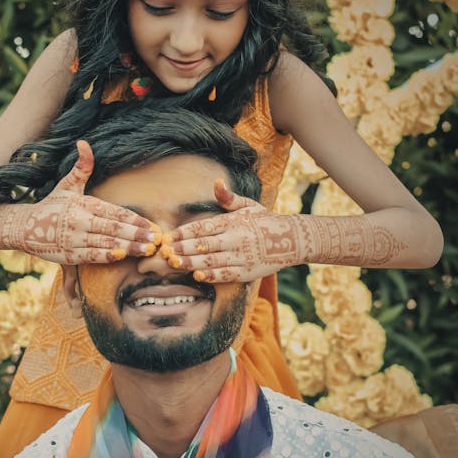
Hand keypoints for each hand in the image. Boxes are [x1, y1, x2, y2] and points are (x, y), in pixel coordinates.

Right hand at [17, 140, 157, 264]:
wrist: (25, 227)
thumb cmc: (52, 206)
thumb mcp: (67, 186)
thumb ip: (82, 167)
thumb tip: (83, 142)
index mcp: (84, 204)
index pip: (114, 212)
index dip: (134, 219)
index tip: (151, 225)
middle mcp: (80, 221)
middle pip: (113, 228)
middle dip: (136, 235)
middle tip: (156, 240)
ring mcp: (74, 238)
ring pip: (105, 243)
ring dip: (128, 247)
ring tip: (146, 250)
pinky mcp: (68, 254)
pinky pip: (91, 256)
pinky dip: (106, 256)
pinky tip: (122, 256)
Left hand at [165, 179, 303, 282]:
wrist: (292, 240)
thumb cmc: (265, 221)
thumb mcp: (249, 205)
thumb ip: (229, 197)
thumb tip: (216, 182)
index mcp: (233, 222)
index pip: (204, 226)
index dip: (185, 232)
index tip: (169, 236)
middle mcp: (236, 238)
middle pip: (204, 244)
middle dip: (183, 248)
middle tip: (165, 251)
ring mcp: (242, 256)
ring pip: (212, 260)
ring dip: (192, 263)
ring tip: (174, 263)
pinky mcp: (247, 272)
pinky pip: (226, 274)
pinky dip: (211, 275)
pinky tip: (196, 275)